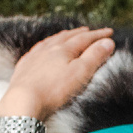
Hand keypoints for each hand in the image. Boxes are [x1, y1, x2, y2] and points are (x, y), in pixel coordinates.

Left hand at [0, 27, 115, 119]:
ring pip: (51, 41)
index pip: (85, 38)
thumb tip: (108, 42)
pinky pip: (36, 50)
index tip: (110, 32)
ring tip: (68, 35)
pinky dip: (45, 46)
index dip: (98, 35)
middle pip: (67, 36)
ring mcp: (34, 56)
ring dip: (62, 37)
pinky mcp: (24, 67)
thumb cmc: (54, 90)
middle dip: (80, 33)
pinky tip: (43, 49)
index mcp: (64, 49)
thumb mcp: (80, 73)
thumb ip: (95, 57)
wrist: (23, 101)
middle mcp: (48, 48)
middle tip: (89, 31)